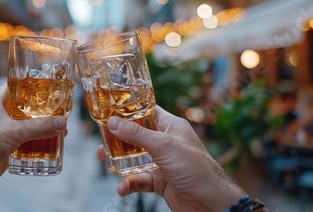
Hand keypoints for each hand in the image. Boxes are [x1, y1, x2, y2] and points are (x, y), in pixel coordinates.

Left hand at [0, 85, 66, 210]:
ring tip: (62, 130)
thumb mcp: (13, 132)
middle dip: (44, 110)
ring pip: (27, 125)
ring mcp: (1, 131)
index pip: (17, 86)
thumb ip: (39, 127)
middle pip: (26, 107)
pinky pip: (25, 142)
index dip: (34, 85)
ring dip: (43, 128)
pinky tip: (51, 146)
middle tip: (62, 111)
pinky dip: (37, 143)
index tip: (52, 86)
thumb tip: (62, 123)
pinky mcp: (4, 147)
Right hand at [97, 106, 244, 211]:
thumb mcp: (163, 146)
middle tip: (102, 138)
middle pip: (137, 136)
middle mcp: (167, 142)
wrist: (210, 203)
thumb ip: (136, 134)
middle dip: (118, 138)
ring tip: (103, 159)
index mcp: (172, 126)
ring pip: (135, 158)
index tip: (111, 110)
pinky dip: (129, 183)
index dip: (130, 110)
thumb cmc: (196, 169)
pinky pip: (140, 179)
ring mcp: (163, 162)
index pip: (147, 111)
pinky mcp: (161, 181)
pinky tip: (122, 187)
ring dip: (120, 161)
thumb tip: (113, 122)